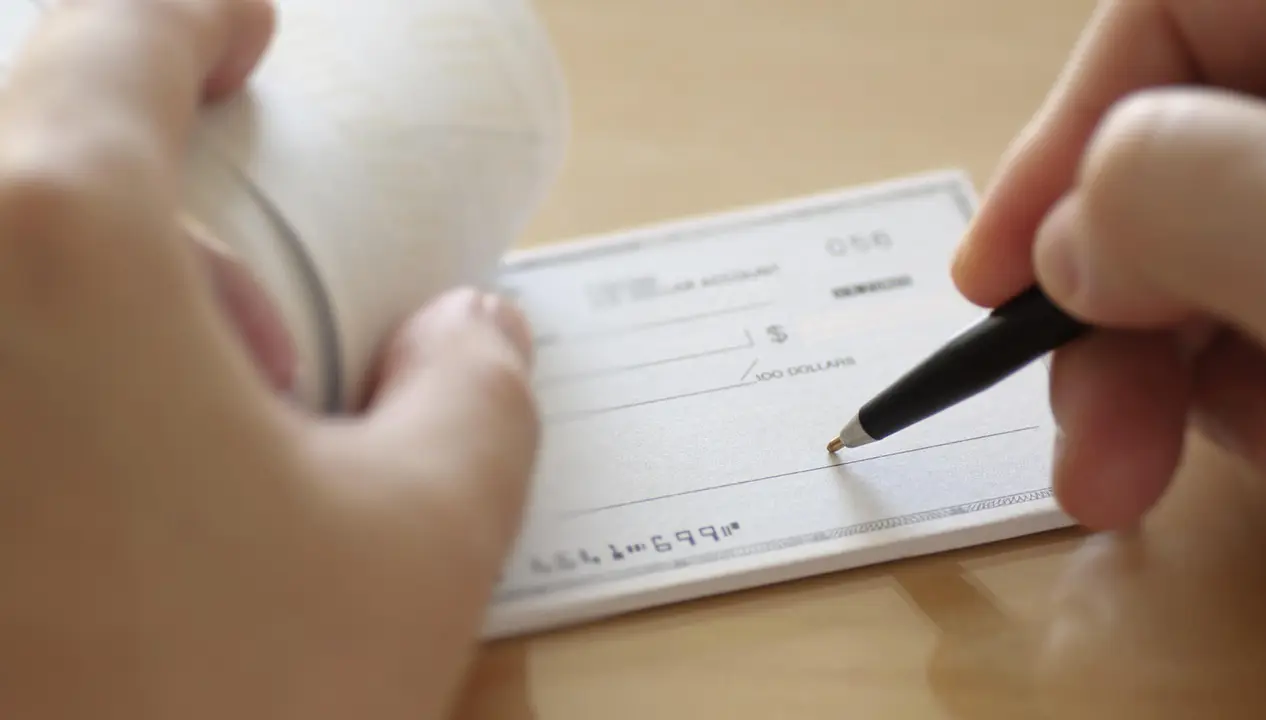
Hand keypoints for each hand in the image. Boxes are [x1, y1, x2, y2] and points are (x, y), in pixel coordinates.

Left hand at [0, 2, 539, 718]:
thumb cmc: (218, 719)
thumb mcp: (419, 551)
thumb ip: (483, 403)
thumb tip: (480, 333)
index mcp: (53, 238)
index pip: (117, 26)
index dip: (193, 8)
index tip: (245, 32)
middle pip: (10, 129)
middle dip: (119, 156)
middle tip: (213, 259)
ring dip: (50, 259)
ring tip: (149, 386)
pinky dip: (17, 344)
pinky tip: (73, 464)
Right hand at [950, 0, 1265, 530]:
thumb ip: (1187, 199)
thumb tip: (1065, 251)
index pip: (1167, 17)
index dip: (1059, 145)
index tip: (987, 281)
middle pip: (1184, 167)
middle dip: (1117, 319)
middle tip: (1097, 453)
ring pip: (1228, 260)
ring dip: (1189, 377)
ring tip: (1231, 464)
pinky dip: (1265, 391)